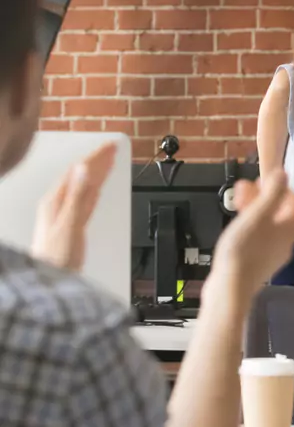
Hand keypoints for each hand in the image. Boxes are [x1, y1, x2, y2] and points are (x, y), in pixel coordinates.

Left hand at [31, 141, 116, 271]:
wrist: (48, 280)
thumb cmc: (55, 258)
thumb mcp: (70, 224)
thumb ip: (78, 196)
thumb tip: (84, 169)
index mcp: (56, 201)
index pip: (78, 170)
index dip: (96, 156)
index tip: (110, 146)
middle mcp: (58, 204)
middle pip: (80, 176)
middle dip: (97, 161)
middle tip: (112, 149)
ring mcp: (63, 214)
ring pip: (83, 186)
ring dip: (97, 173)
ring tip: (108, 162)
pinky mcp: (71, 224)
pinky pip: (85, 200)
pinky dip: (94, 189)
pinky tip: (97, 189)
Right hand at [208, 171, 293, 299]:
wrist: (230, 288)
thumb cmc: (243, 250)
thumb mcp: (258, 214)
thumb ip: (273, 193)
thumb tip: (283, 174)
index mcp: (290, 228)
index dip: (285, 189)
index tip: (268, 182)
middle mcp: (286, 241)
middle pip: (282, 213)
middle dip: (265, 196)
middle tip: (248, 188)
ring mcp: (272, 254)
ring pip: (268, 225)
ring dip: (255, 209)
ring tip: (238, 201)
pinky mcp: (257, 263)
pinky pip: (258, 238)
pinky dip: (249, 225)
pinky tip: (235, 223)